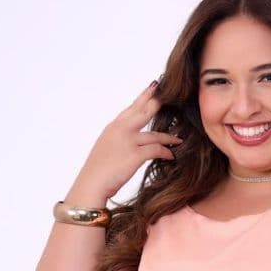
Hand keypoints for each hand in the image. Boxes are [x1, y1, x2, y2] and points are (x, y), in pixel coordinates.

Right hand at [79, 80, 182, 199]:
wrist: (92, 183)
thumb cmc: (98, 169)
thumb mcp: (106, 146)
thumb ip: (118, 138)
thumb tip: (130, 139)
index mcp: (113, 127)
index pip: (131, 108)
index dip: (144, 96)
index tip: (154, 86)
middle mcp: (121, 129)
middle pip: (144, 111)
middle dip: (158, 103)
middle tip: (171, 95)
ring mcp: (128, 141)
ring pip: (155, 135)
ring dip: (169, 138)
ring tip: (178, 140)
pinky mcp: (135, 155)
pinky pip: (157, 150)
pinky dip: (166, 153)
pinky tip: (171, 156)